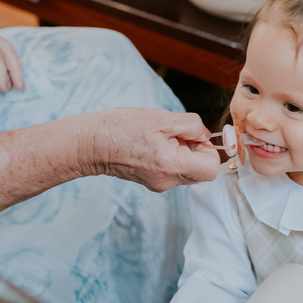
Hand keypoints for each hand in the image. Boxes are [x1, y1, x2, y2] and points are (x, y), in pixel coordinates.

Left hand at [0, 5, 23, 92]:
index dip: (1, 71)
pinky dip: (8, 59)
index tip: (4, 87)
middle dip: (15, 68)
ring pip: (7, 46)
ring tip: (17, 82)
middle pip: (6, 48)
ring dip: (14, 64)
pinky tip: (9, 70)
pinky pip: (1, 46)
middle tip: (20, 87)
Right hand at [79, 107, 219, 190]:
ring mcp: (159, 184)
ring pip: (188, 171)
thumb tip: (206, 134)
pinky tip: (154, 145)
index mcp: (172, 166)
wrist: (92, 144)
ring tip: (161, 138)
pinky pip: (173, 171)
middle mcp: (168, 181)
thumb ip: (191, 125)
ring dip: (183, 153)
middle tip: (176, 134)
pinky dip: (171, 157)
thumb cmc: (121, 128)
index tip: (193, 136)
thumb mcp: (162, 118)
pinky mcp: (152, 182)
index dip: (209, 149)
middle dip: (196, 150)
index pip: (211, 168)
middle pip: (201, 172)